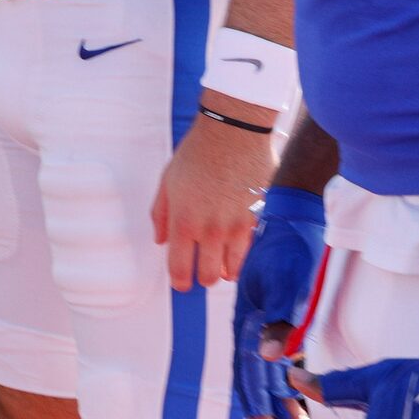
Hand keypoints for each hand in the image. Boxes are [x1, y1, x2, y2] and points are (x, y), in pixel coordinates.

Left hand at [149, 99, 273, 289]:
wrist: (233, 134)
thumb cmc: (196, 154)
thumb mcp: (167, 182)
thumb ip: (162, 214)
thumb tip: (161, 240)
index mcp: (184, 222)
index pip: (180, 267)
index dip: (180, 282)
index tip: (181, 285)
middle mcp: (211, 230)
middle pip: (209, 275)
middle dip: (204, 278)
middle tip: (202, 274)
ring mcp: (237, 227)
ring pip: (234, 268)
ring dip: (226, 271)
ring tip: (222, 269)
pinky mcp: (258, 218)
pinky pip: (250, 249)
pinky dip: (243, 255)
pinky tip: (237, 252)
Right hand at [234, 183, 324, 418]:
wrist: (293, 210)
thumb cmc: (289, 245)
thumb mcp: (285, 281)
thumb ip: (278, 318)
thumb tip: (266, 356)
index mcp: (249, 319)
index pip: (248, 370)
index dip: (256, 402)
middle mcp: (254, 323)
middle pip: (259, 375)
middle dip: (275, 410)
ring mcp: (266, 317)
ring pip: (270, 366)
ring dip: (284, 396)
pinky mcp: (282, 310)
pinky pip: (280, 351)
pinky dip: (288, 374)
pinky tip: (297, 384)